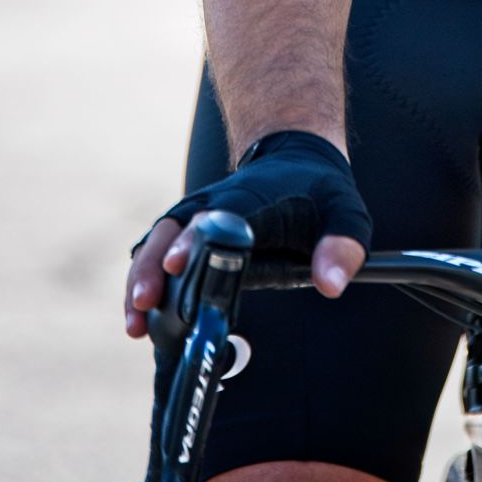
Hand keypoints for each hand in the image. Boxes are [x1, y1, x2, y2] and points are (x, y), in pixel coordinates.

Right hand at [123, 130, 370, 339]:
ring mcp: (194, 216)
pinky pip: (154, 254)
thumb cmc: (320, 192)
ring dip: (142, 277)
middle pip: (175, 229)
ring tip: (135, 323)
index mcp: (252, 198)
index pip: (220, 216)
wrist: (295, 159)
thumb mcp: (346, 212)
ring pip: (156, 241)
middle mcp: (214, 204)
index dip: (197, 239)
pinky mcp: (185, 233)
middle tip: (145, 303)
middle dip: (156, 264)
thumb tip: (331, 285)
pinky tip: (136, 321)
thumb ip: (342, 246)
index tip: (178, 264)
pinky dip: (142, 281)